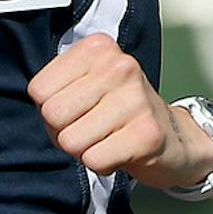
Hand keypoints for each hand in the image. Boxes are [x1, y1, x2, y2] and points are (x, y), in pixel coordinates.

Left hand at [28, 32, 212, 190]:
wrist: (174, 137)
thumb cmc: (120, 110)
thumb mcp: (85, 83)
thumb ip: (57, 86)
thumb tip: (40, 109)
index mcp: (97, 48)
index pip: (38, 90)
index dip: (49, 108)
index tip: (76, 107)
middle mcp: (120, 67)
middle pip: (52, 115)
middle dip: (63, 130)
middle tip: (90, 127)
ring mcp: (136, 99)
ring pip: (70, 141)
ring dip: (83, 149)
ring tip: (106, 137)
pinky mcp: (147, 134)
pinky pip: (94, 160)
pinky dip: (101, 164)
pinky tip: (119, 150)